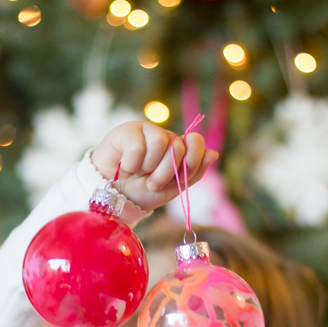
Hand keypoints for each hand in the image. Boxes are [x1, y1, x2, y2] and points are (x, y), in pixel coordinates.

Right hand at [91, 121, 218, 211]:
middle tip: (152, 183)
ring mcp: (147, 131)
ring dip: (148, 168)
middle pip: (178, 147)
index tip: (178, 178)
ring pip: (159, 144)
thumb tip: (214, 153)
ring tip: (138, 174)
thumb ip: (193, 172)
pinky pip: (138, 146)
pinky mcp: (128, 130)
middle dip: (165, 173)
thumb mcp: (172, 188)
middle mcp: (165, 137)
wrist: (113, 196)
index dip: (192, 160)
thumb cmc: (142, 192)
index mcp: (179, 149)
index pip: (196, 143)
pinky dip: (132, 164)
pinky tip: (125, 166)